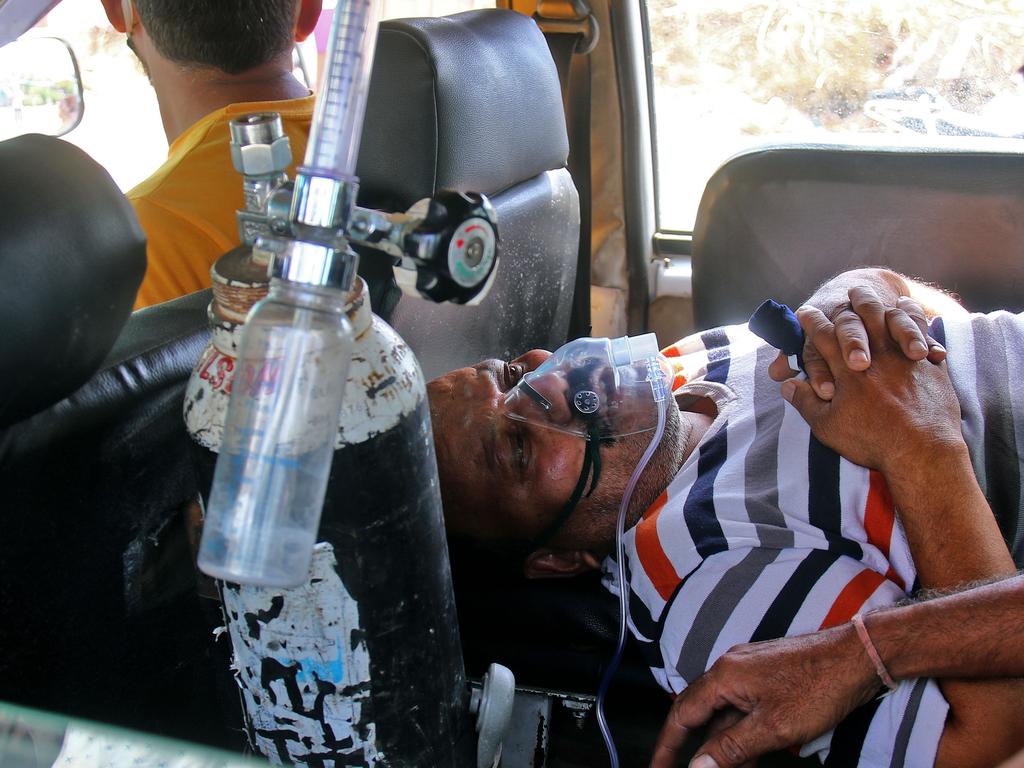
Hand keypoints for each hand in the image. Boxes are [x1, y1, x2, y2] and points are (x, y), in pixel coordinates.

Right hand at [650, 625, 879, 767]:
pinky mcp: (767, 676)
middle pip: (697, 712)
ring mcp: (749, 670)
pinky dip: (739, 732)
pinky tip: (748, 755)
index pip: (682, 714)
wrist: (858, 657)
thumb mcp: (773, 727)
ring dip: (719, 744)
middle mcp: (731, 669)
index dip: (668, 746)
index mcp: (725, 676)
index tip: (659, 767)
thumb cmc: (821, 685)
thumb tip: (699, 766)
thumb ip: (731, 748)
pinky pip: (741, 707)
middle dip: (687, 745)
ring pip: (723, 713)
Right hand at [778, 287, 963, 473]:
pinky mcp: (931, 369)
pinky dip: (920, 325)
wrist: (923, 452)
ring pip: (894, 322)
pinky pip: (926, 337)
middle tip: (850, 291)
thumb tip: (787, 385)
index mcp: (847, 370)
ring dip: (888, 307)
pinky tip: (919, 320)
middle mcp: (875, 357)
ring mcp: (905, 359)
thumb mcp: (828, 427)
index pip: (824, 337)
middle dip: (853, 303)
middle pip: (862, 320)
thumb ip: (805, 402)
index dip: (813, 322)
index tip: (806, 312)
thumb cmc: (871, 441)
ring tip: (887, 298)